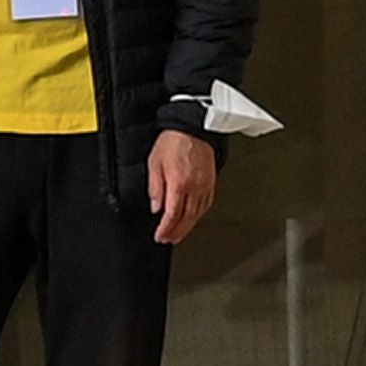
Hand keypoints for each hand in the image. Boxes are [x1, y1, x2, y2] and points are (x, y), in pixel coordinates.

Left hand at [148, 130, 221, 248]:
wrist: (193, 126)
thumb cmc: (174, 140)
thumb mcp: (155, 163)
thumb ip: (155, 187)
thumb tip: (156, 207)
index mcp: (179, 184)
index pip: (172, 215)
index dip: (166, 229)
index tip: (160, 236)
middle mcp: (194, 187)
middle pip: (186, 219)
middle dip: (177, 232)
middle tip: (169, 239)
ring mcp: (205, 185)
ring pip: (198, 214)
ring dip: (188, 227)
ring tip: (179, 234)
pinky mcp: (211, 182)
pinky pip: (206, 205)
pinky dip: (199, 216)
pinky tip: (194, 218)